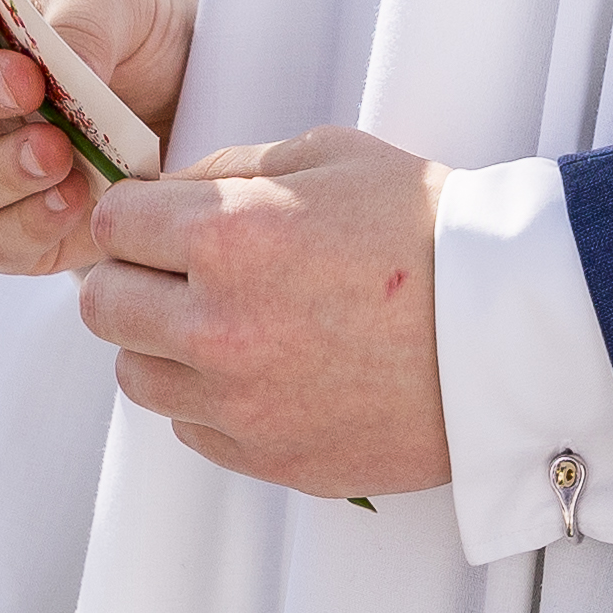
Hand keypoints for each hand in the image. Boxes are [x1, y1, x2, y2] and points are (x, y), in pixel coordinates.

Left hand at [82, 126, 452, 498]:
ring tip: (227, 321)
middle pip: (104, 306)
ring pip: (136, 375)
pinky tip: (265, 366)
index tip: (154, 219)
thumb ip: (236, 168)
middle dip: (130, 277)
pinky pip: (192, 427)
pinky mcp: (267, 456)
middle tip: (177, 268)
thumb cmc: (430, 230)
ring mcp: (239, 403)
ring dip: (162, 344)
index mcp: (230, 236)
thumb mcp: (334, 155)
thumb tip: (169, 191)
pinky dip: (209, 397)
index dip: (131, 215)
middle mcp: (218, 326)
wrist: (509, 327)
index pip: (112, 225)